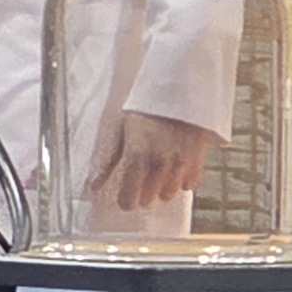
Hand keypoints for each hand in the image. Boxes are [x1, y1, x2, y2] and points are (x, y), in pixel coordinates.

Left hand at [92, 110, 215, 211]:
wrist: (180, 90)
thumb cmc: (146, 109)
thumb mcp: (120, 130)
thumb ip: (107, 162)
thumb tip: (93, 188)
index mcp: (136, 157)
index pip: (129, 201)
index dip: (126, 199)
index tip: (126, 193)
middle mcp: (159, 165)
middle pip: (148, 200)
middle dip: (143, 192)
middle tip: (143, 175)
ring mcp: (180, 165)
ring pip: (169, 194)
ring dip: (163, 186)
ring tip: (160, 168)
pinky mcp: (198, 161)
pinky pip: (189, 185)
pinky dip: (183, 179)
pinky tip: (177, 164)